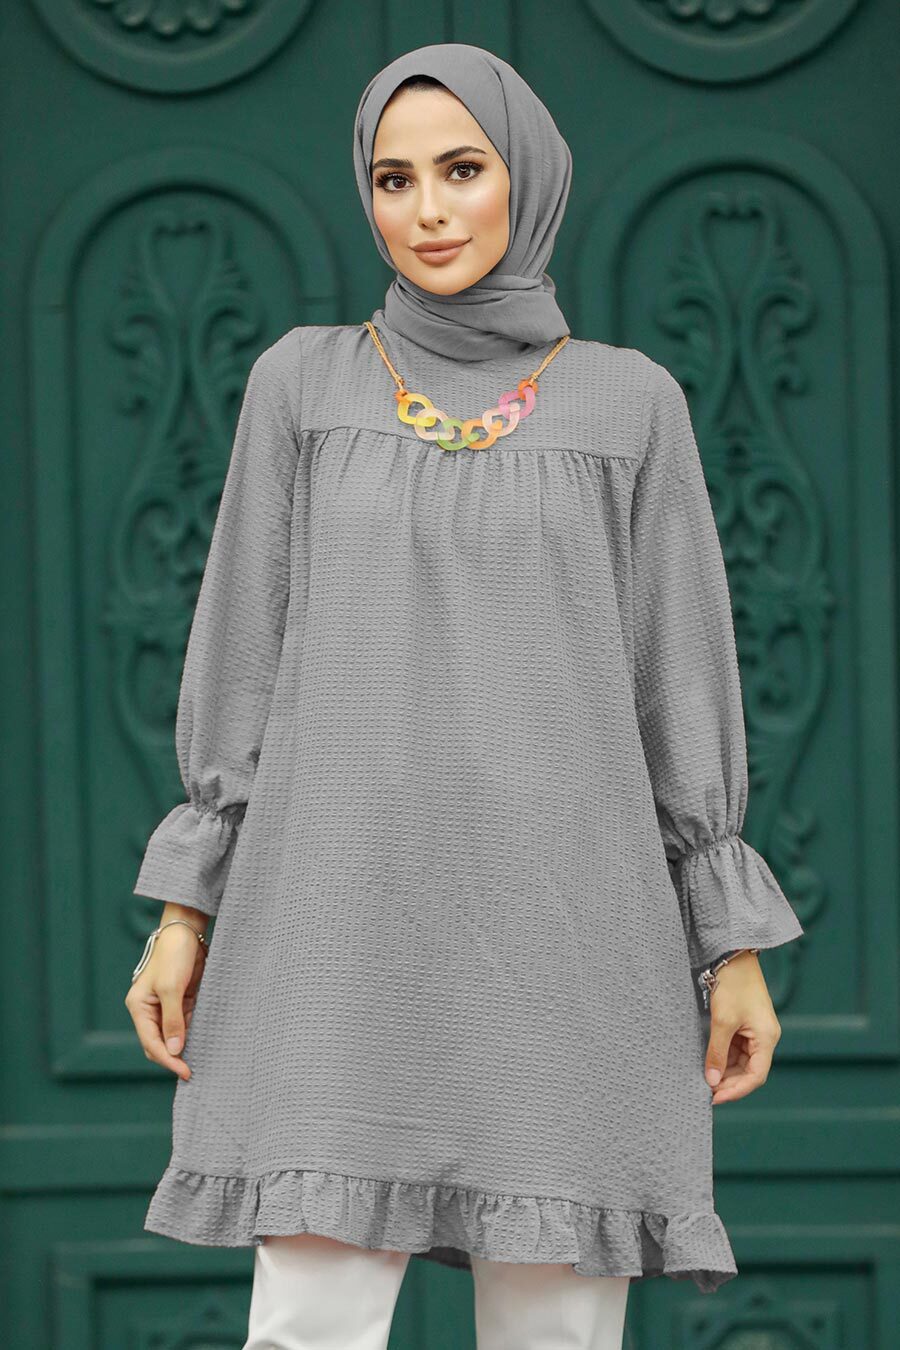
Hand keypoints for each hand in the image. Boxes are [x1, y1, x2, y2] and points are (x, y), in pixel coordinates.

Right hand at [125, 915, 207, 1079]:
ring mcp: (165, 1006)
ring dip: (184, 1048)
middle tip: (192, 1071)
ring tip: (200, 1061)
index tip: (185, 1071)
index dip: (167, 1059)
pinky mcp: (181, 1001)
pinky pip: (184, 1024)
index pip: (151, 1043)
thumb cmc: (173, 956)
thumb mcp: (171, 988)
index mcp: (139, 1007)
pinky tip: (203, 1042)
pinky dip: (192, 1034)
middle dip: (173, 1058)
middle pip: (158, 1044)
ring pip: (172, 1036)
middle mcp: (149, 1010)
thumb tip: (175, 1049)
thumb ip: (173, 1020)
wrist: (187, 932)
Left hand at [703, 950, 781, 1104]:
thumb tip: (711, 1080)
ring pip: (741, 1062)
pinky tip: (709, 1064)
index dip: (736, 1090)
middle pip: (749, 1071)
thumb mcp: (722, 1021)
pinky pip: (736, 1049)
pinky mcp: (745, 1025)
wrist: (733, 955)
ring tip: (705, 1080)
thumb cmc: (732, 985)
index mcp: (767, 1038)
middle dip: (729, 1083)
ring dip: (725, 1071)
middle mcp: (765, 1038)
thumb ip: (717, 1052)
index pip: (755, 1076)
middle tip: (706, 1092)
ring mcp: (755, 1032)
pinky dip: (723, 1058)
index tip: (715, 1098)